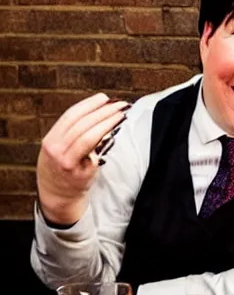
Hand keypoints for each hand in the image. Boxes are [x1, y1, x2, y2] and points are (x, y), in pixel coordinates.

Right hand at [37, 93, 129, 224]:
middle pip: (82, 123)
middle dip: (103, 111)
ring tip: (121, 115)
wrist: (57, 197)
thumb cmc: (62, 169)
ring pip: (89, 136)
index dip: (89, 104)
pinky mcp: (80, 173)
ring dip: (107, 123)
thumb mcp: (58, 149)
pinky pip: (95, 152)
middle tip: (120, 104)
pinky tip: (115, 133)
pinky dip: (105, 140)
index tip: (104, 98)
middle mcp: (56, 149)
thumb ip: (72, 133)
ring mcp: (67, 162)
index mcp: (51, 140)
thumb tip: (98, 112)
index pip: (71, 115)